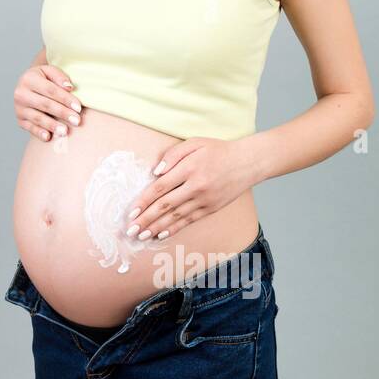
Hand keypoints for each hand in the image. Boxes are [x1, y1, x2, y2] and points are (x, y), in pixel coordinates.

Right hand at [13, 65, 81, 140]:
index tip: (78, 107)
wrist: (27, 86)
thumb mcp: (49, 71)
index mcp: (28, 79)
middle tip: (77, 121)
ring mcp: (19, 108)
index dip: (65, 99)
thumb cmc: (44, 79)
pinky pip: (30, 128)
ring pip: (37, 118)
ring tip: (65, 131)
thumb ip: (59, 77)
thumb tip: (69, 87)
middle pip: (45, 104)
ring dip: (52, 125)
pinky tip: (49, 137)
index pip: (50, 90)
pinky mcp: (20, 120)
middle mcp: (20, 94)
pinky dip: (39, 133)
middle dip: (62, 113)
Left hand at [124, 136, 258, 240]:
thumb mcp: (194, 143)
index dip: (144, 201)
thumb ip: (172, 155)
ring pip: (176, 216)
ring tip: (141, 235)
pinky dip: (174, 229)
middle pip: (165, 206)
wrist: (248, 162)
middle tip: (130, 230)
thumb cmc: (218, 150)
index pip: (161, 187)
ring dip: (157, 227)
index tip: (131, 211)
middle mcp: (196, 186)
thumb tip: (155, 172)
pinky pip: (189, 221)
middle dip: (145, 219)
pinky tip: (161, 235)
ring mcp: (204, 200)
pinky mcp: (211, 208)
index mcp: (189, 168)